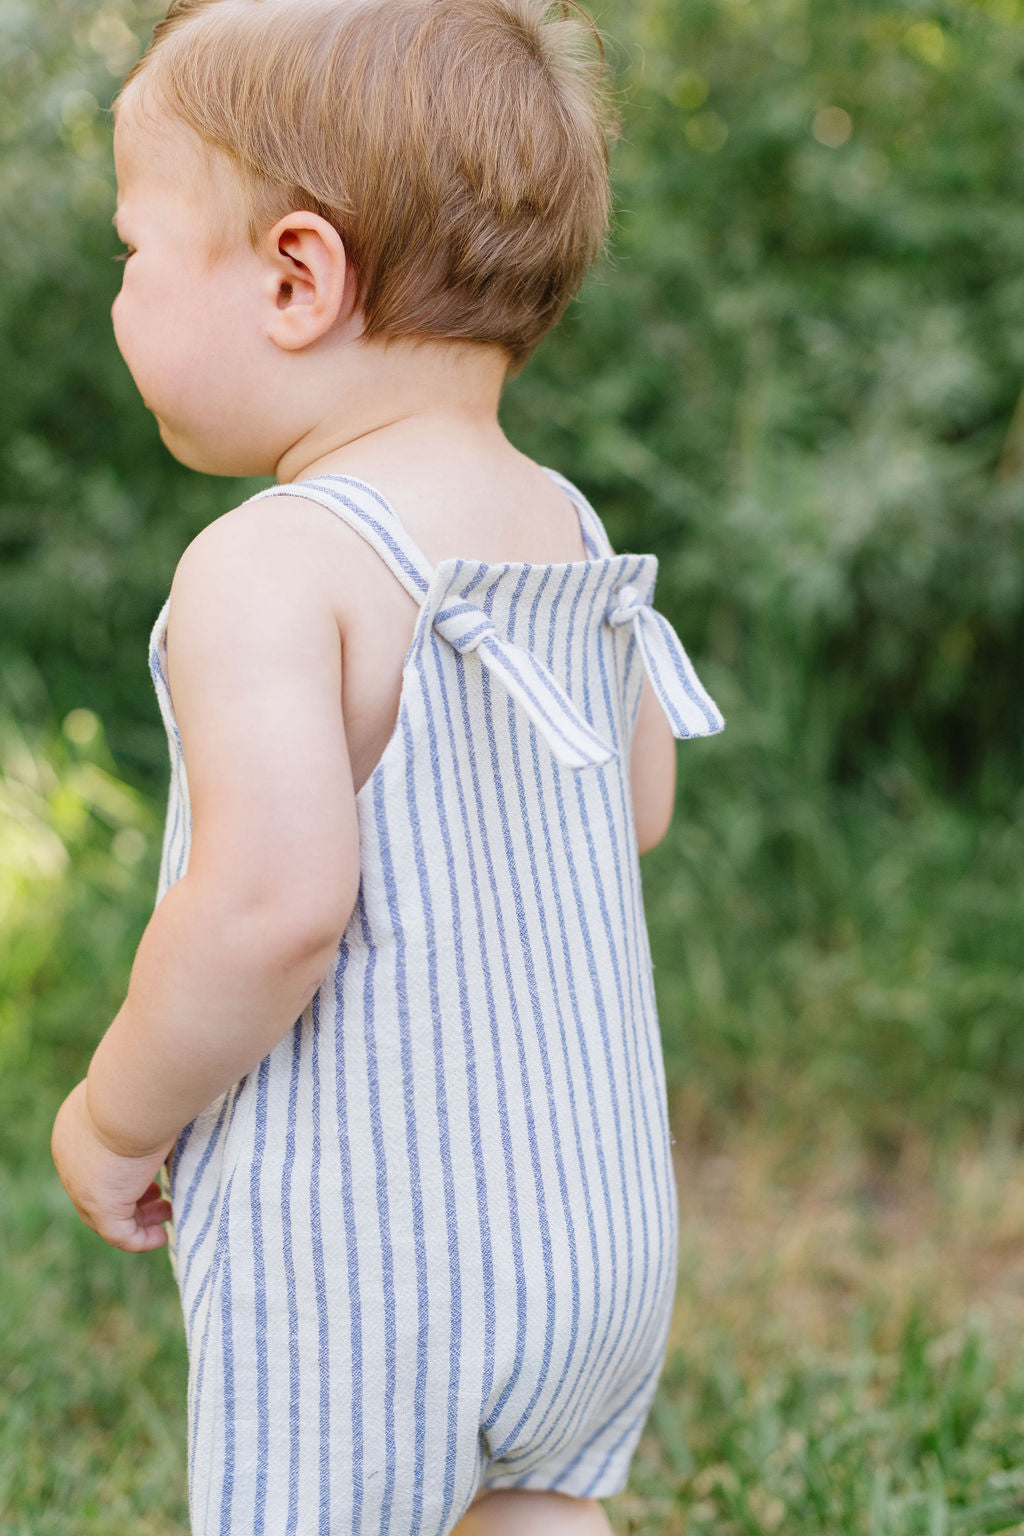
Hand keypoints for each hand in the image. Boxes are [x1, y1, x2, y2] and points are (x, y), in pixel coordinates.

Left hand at [51, 1080, 175, 1252]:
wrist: (130, 1095)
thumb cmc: (141, 1085)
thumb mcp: (137, 1095)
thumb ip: (144, 1107)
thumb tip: (169, 1102)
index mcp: (73, 1130)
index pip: (91, 1163)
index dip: (121, 1171)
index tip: (148, 1172)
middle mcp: (70, 1161)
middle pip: (97, 1191)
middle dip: (130, 1196)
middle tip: (158, 1197)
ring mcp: (81, 1186)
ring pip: (106, 1216)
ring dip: (138, 1218)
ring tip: (166, 1213)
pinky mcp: (100, 1204)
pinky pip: (119, 1234)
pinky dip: (140, 1240)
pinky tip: (162, 1235)